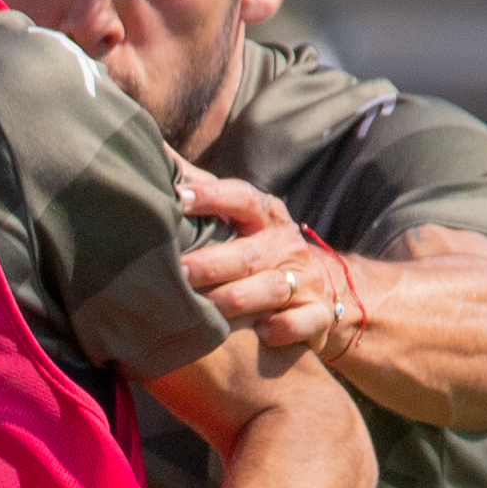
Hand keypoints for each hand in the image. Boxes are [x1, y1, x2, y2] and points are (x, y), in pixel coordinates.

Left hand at [178, 168, 359, 357]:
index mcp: (266, 217)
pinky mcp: (318, 314)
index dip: (212, 197)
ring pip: (273, 288)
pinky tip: (260, 332)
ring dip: (238, 298)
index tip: (179, 198)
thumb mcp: (243, 222)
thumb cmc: (263, 251)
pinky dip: (282, 327)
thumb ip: (205, 193)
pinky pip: (302, 322)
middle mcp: (285, 245)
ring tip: (206, 308)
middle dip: (213, 263)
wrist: (326, 289)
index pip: (242, 198)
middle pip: (249, 253)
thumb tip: (160, 155)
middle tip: (178, 271)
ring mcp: (304, 280)